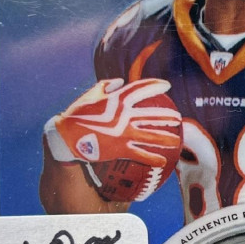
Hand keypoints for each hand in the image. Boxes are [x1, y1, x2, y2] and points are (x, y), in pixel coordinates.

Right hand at [45, 78, 181, 166]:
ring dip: (165, 138)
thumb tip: (120, 81)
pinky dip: (151, 158)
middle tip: (178, 117)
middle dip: (166, 116)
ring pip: (150, 135)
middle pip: (151, 115)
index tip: (167, 85)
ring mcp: (123, 133)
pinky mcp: (119, 149)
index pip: (141, 89)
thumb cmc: (78, 113)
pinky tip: (162, 162)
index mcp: (117, 99)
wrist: (66, 135)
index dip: (155, 85)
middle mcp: (124, 115)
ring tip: (177, 140)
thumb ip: (107, 85)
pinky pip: (139, 154)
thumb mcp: (92, 94)